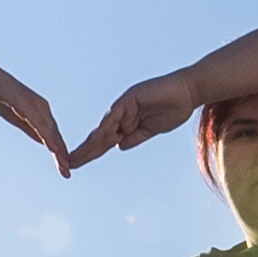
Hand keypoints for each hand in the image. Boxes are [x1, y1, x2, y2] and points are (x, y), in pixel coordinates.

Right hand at [0, 62, 70, 165]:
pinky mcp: (25, 103)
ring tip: (62, 165)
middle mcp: (42, 108)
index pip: (53, 135)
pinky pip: (37, 123)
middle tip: (67, 174)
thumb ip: (31, 129)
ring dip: (56, 149)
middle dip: (61, 155)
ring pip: (49, 131)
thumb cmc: (1, 96)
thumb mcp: (18, 118)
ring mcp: (35, 105)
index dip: (59, 152)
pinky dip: (45, 136)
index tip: (64, 169)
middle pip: (54, 135)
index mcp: (41, 111)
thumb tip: (43, 141)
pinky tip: (51, 148)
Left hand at [63, 72, 209, 173]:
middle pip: (99, 135)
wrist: (189, 92)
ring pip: (104, 127)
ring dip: (90, 143)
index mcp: (126, 122)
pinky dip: (106, 127)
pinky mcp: (130, 97)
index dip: (91, 153)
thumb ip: (135, 137)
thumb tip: (118, 146)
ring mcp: (124, 105)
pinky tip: (96, 138)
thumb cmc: (174, 109)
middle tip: (68, 163)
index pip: (105, 140)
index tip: (78, 164)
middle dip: (84, 151)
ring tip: (76, 156)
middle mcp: (121, 113)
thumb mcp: (152, 130)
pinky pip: (115, 114)